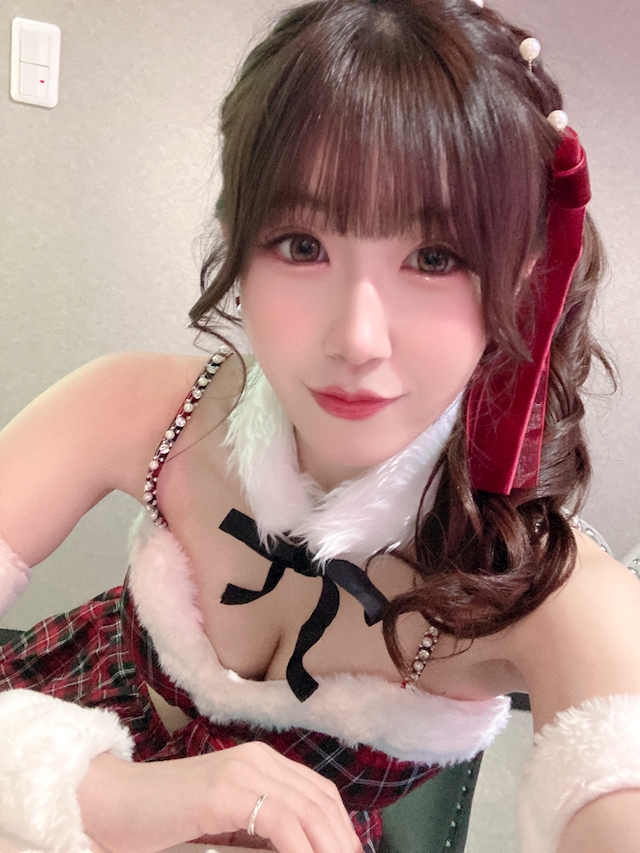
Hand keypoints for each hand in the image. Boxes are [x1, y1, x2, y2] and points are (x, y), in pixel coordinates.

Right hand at [78, 743, 361, 852]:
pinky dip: (302, 850)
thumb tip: (299, 848)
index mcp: (260, 762)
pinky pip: (281, 823)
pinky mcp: (225, 792)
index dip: (342, 829)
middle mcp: (258, 759)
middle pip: (321, 801)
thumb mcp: (223, 824)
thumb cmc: (163, 821)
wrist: (109, 804)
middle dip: (343, 841)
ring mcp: (242, 771)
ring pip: (308, 811)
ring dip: (329, 847)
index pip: (320, 793)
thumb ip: (258, 832)